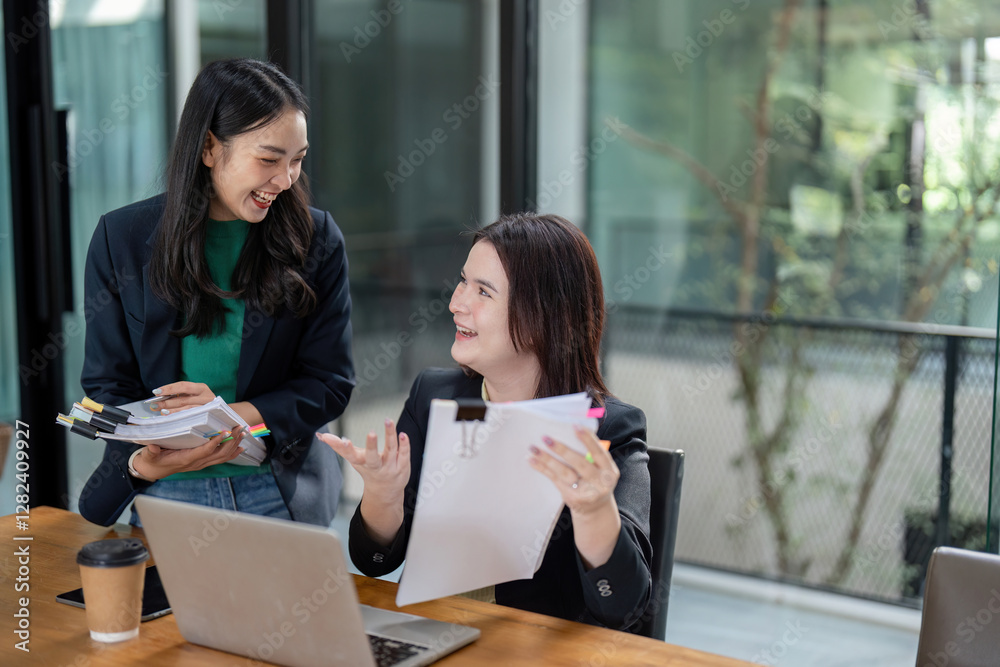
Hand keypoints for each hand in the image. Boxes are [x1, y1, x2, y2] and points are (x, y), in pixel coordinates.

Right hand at [132, 427, 245, 480]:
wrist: (154, 470)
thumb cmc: (153, 460)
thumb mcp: (150, 456)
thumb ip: (152, 451)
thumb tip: (152, 447)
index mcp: (187, 459)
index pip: (205, 451)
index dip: (216, 442)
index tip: (225, 432)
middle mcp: (197, 463)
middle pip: (219, 453)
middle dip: (231, 441)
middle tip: (240, 429)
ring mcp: (201, 464)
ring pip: (223, 456)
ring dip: (234, 445)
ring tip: (243, 434)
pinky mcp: (203, 463)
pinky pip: (221, 459)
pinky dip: (232, 453)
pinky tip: (240, 447)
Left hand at [149, 382, 215, 414]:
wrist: (224, 414)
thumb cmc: (204, 403)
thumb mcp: (196, 395)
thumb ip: (182, 395)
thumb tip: (160, 397)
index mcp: (202, 388)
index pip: (183, 386)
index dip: (169, 388)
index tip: (156, 392)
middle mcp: (206, 396)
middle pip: (184, 399)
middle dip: (166, 402)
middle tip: (154, 405)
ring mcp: (208, 408)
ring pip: (187, 409)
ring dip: (173, 411)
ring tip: (161, 412)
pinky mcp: (208, 417)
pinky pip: (192, 417)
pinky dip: (181, 418)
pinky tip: (172, 418)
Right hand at [318, 419, 409, 545]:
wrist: (384, 492)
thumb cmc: (367, 470)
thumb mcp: (353, 459)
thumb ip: (338, 446)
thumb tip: (320, 436)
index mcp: (361, 462)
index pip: (351, 456)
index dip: (345, 449)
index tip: (344, 441)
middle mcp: (375, 466)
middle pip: (373, 457)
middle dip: (372, 446)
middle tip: (371, 433)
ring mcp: (390, 467)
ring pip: (391, 450)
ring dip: (390, 436)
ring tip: (388, 421)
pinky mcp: (402, 465)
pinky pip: (404, 454)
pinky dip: (404, 444)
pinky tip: (403, 434)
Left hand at [529, 426, 619, 514]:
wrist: (595, 509)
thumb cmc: (595, 481)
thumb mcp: (601, 469)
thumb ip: (591, 454)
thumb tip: (569, 432)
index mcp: (609, 471)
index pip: (599, 453)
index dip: (588, 439)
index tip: (575, 426)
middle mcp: (600, 482)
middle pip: (579, 463)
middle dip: (562, 450)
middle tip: (546, 438)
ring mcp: (586, 492)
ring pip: (564, 472)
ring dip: (547, 459)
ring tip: (534, 448)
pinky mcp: (572, 497)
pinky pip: (555, 479)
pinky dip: (543, 468)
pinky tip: (532, 460)